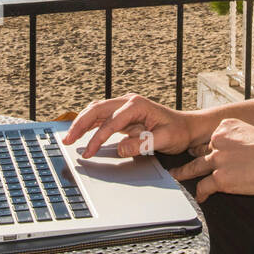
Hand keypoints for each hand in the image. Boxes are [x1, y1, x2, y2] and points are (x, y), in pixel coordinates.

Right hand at [62, 93, 201, 158]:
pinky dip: (89, 124)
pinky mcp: (122, 115)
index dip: (99, 137)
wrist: (186, 127)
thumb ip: (143, 144)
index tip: (90, 151)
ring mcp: (124, 107)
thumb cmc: (178, 131)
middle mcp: (128, 102)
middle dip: (80, 124)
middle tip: (68, 140)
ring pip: (96, 110)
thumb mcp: (165, 140)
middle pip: (97, 109)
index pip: (112, 121)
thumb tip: (120, 148)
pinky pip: (101, 116)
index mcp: (138, 105)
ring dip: (81, 123)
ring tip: (69, 137)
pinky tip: (80, 133)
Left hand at [169, 118, 253, 201]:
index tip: (202, 152)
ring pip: (195, 167)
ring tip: (176, 176)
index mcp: (227, 127)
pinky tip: (201, 197)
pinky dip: (201, 194)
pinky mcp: (220, 178)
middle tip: (179, 161)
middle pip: (199, 151)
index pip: (211, 139)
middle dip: (189, 157)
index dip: (207, 148)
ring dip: (184, 173)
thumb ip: (240, 141)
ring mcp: (217, 159)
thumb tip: (237, 154)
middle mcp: (218, 141)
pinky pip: (203, 187)